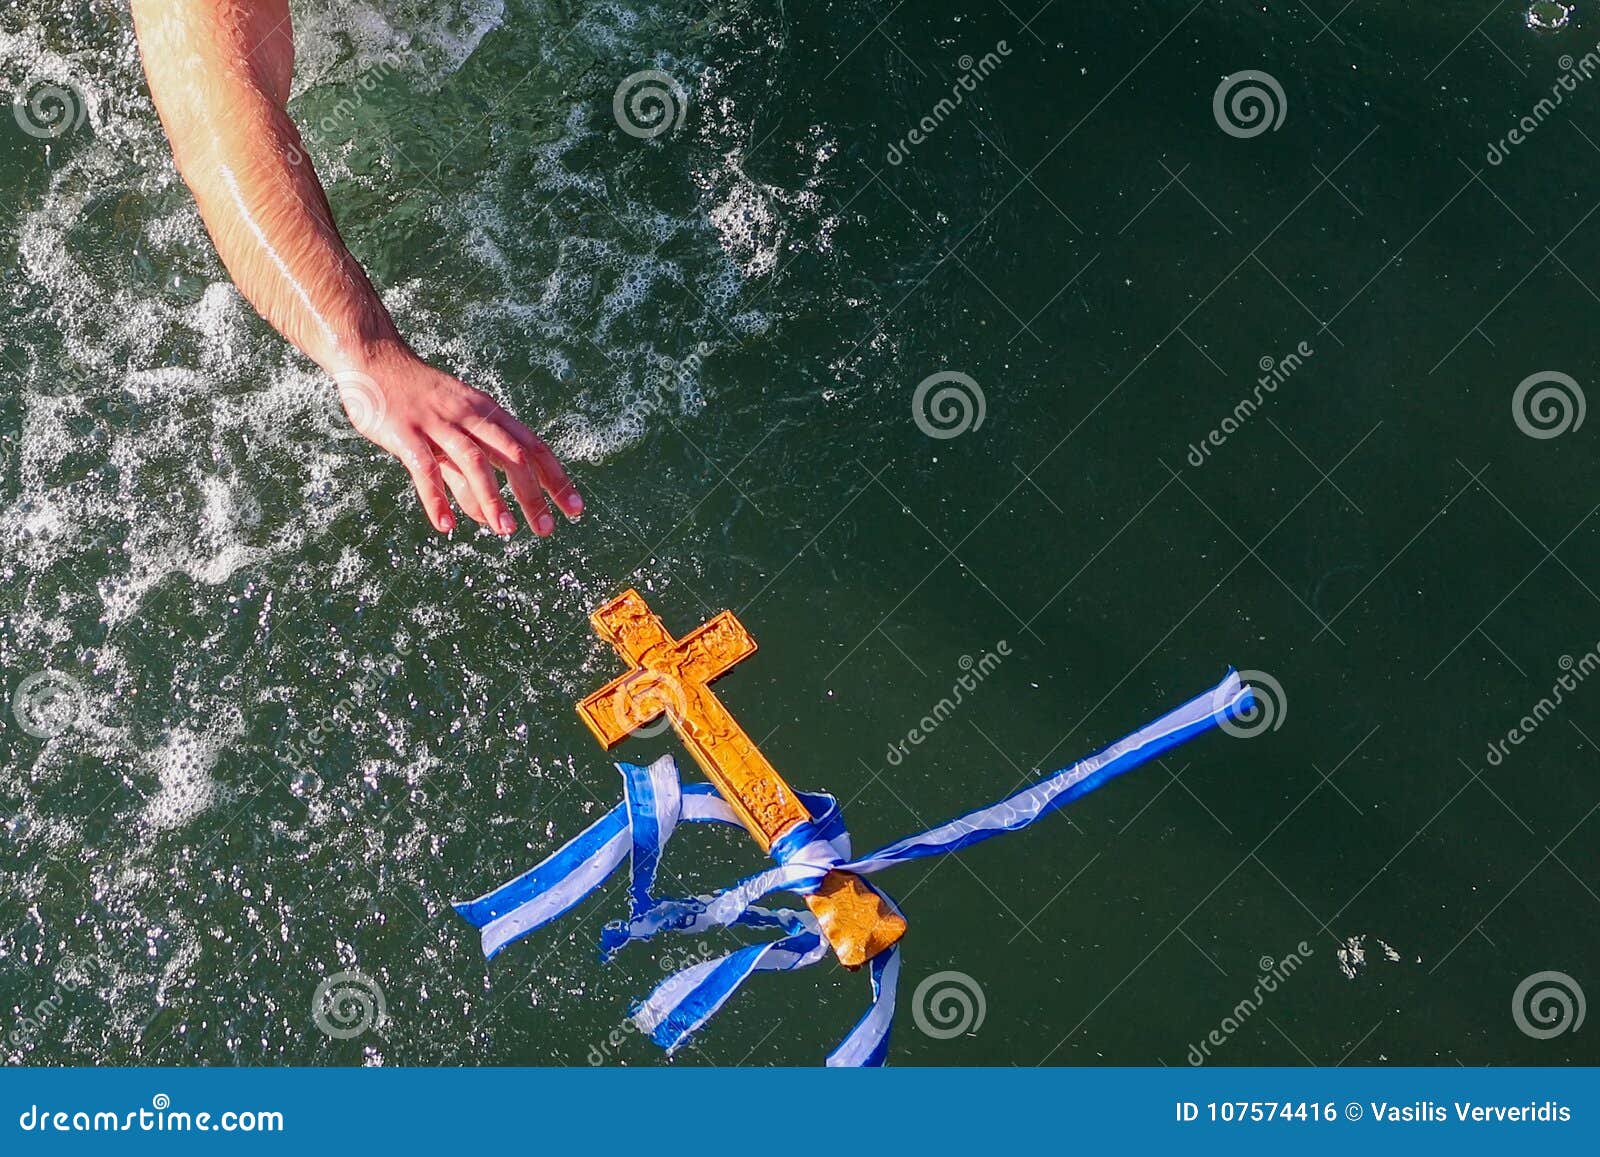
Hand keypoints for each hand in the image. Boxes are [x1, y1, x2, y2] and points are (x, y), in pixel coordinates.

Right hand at [336, 342, 581, 536]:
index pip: (533, 447)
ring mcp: (438, 423)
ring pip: (474, 462)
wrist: (375, 361)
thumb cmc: (418, 401)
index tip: (575, 508)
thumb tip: (485, 515)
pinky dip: (436, 499)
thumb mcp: (453, 430)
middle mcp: (470, 416)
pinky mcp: (405, 433)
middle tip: (545, 530)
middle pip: (512, 456)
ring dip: (492, 498)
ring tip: (506, 530)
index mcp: (489, 413)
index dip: (556, 478)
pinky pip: (425, 469)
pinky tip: (446, 526)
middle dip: (532, 495)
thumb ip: (468, 474)